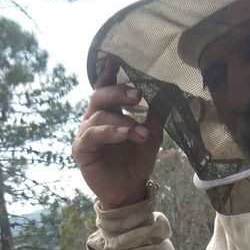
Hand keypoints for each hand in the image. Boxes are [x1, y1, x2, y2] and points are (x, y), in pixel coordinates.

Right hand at [72, 57, 162, 208]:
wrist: (130, 190)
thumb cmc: (137, 162)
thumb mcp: (151, 135)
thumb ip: (155, 115)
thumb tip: (167, 91)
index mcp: (109, 113)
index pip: (105, 88)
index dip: (107, 73)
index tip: (115, 59)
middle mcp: (94, 119)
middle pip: (99, 96)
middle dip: (118, 92)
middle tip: (137, 94)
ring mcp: (86, 134)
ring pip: (99, 116)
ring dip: (123, 122)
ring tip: (141, 133)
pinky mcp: (81, 150)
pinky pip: (92, 136)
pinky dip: (109, 132)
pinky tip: (124, 134)